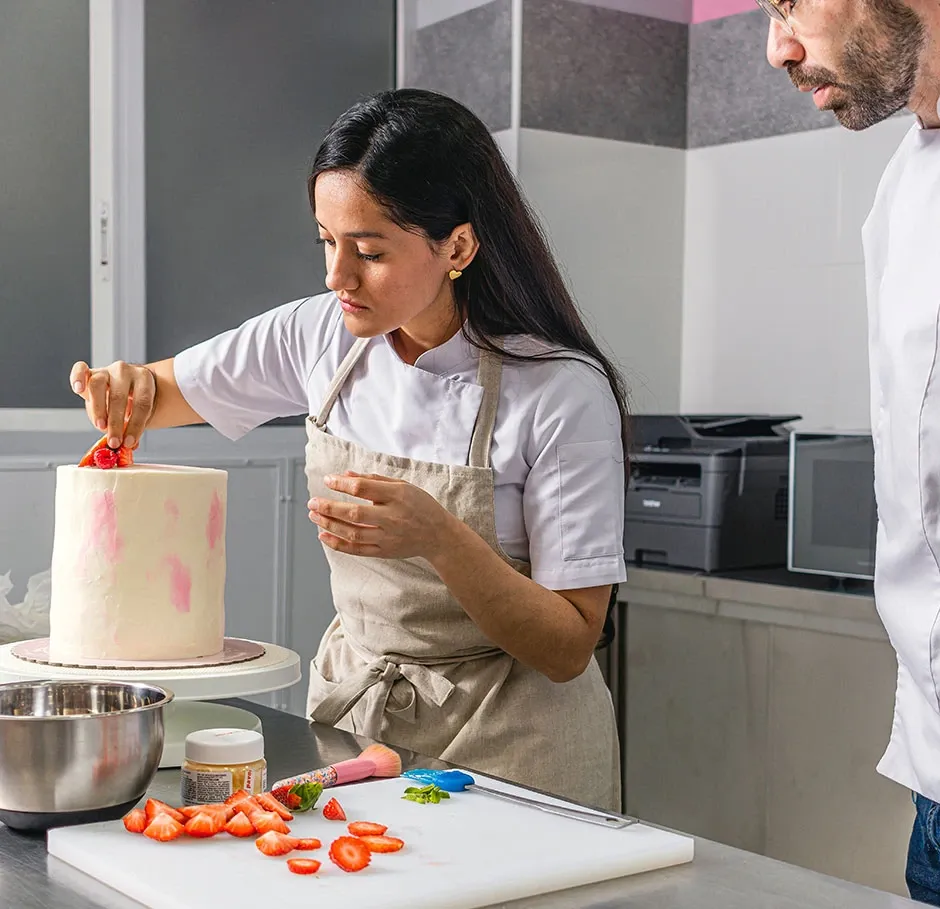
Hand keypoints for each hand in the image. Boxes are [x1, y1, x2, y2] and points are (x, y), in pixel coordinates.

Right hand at [70, 360, 155, 449]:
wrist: (130, 386)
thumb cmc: (135, 402)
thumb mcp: (139, 414)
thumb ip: (133, 427)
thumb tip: (129, 446)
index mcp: (144, 380)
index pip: (141, 403)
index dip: (135, 425)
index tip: (129, 442)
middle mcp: (125, 372)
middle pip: (119, 396)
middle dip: (116, 422)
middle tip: (114, 441)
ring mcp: (107, 370)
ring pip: (98, 385)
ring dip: (98, 408)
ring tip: (100, 426)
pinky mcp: (91, 372)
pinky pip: (80, 369)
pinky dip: (77, 377)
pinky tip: (78, 389)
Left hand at [308, 472, 456, 559]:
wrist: (439, 535)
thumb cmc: (420, 505)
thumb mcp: (403, 485)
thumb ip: (374, 479)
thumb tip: (346, 474)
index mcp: (398, 495)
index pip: (364, 488)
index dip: (342, 483)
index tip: (328, 480)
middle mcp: (393, 517)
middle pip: (355, 513)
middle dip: (329, 507)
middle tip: (313, 502)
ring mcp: (389, 537)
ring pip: (353, 533)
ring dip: (330, 525)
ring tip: (314, 516)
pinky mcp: (385, 551)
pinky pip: (357, 550)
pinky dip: (338, 544)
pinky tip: (324, 536)